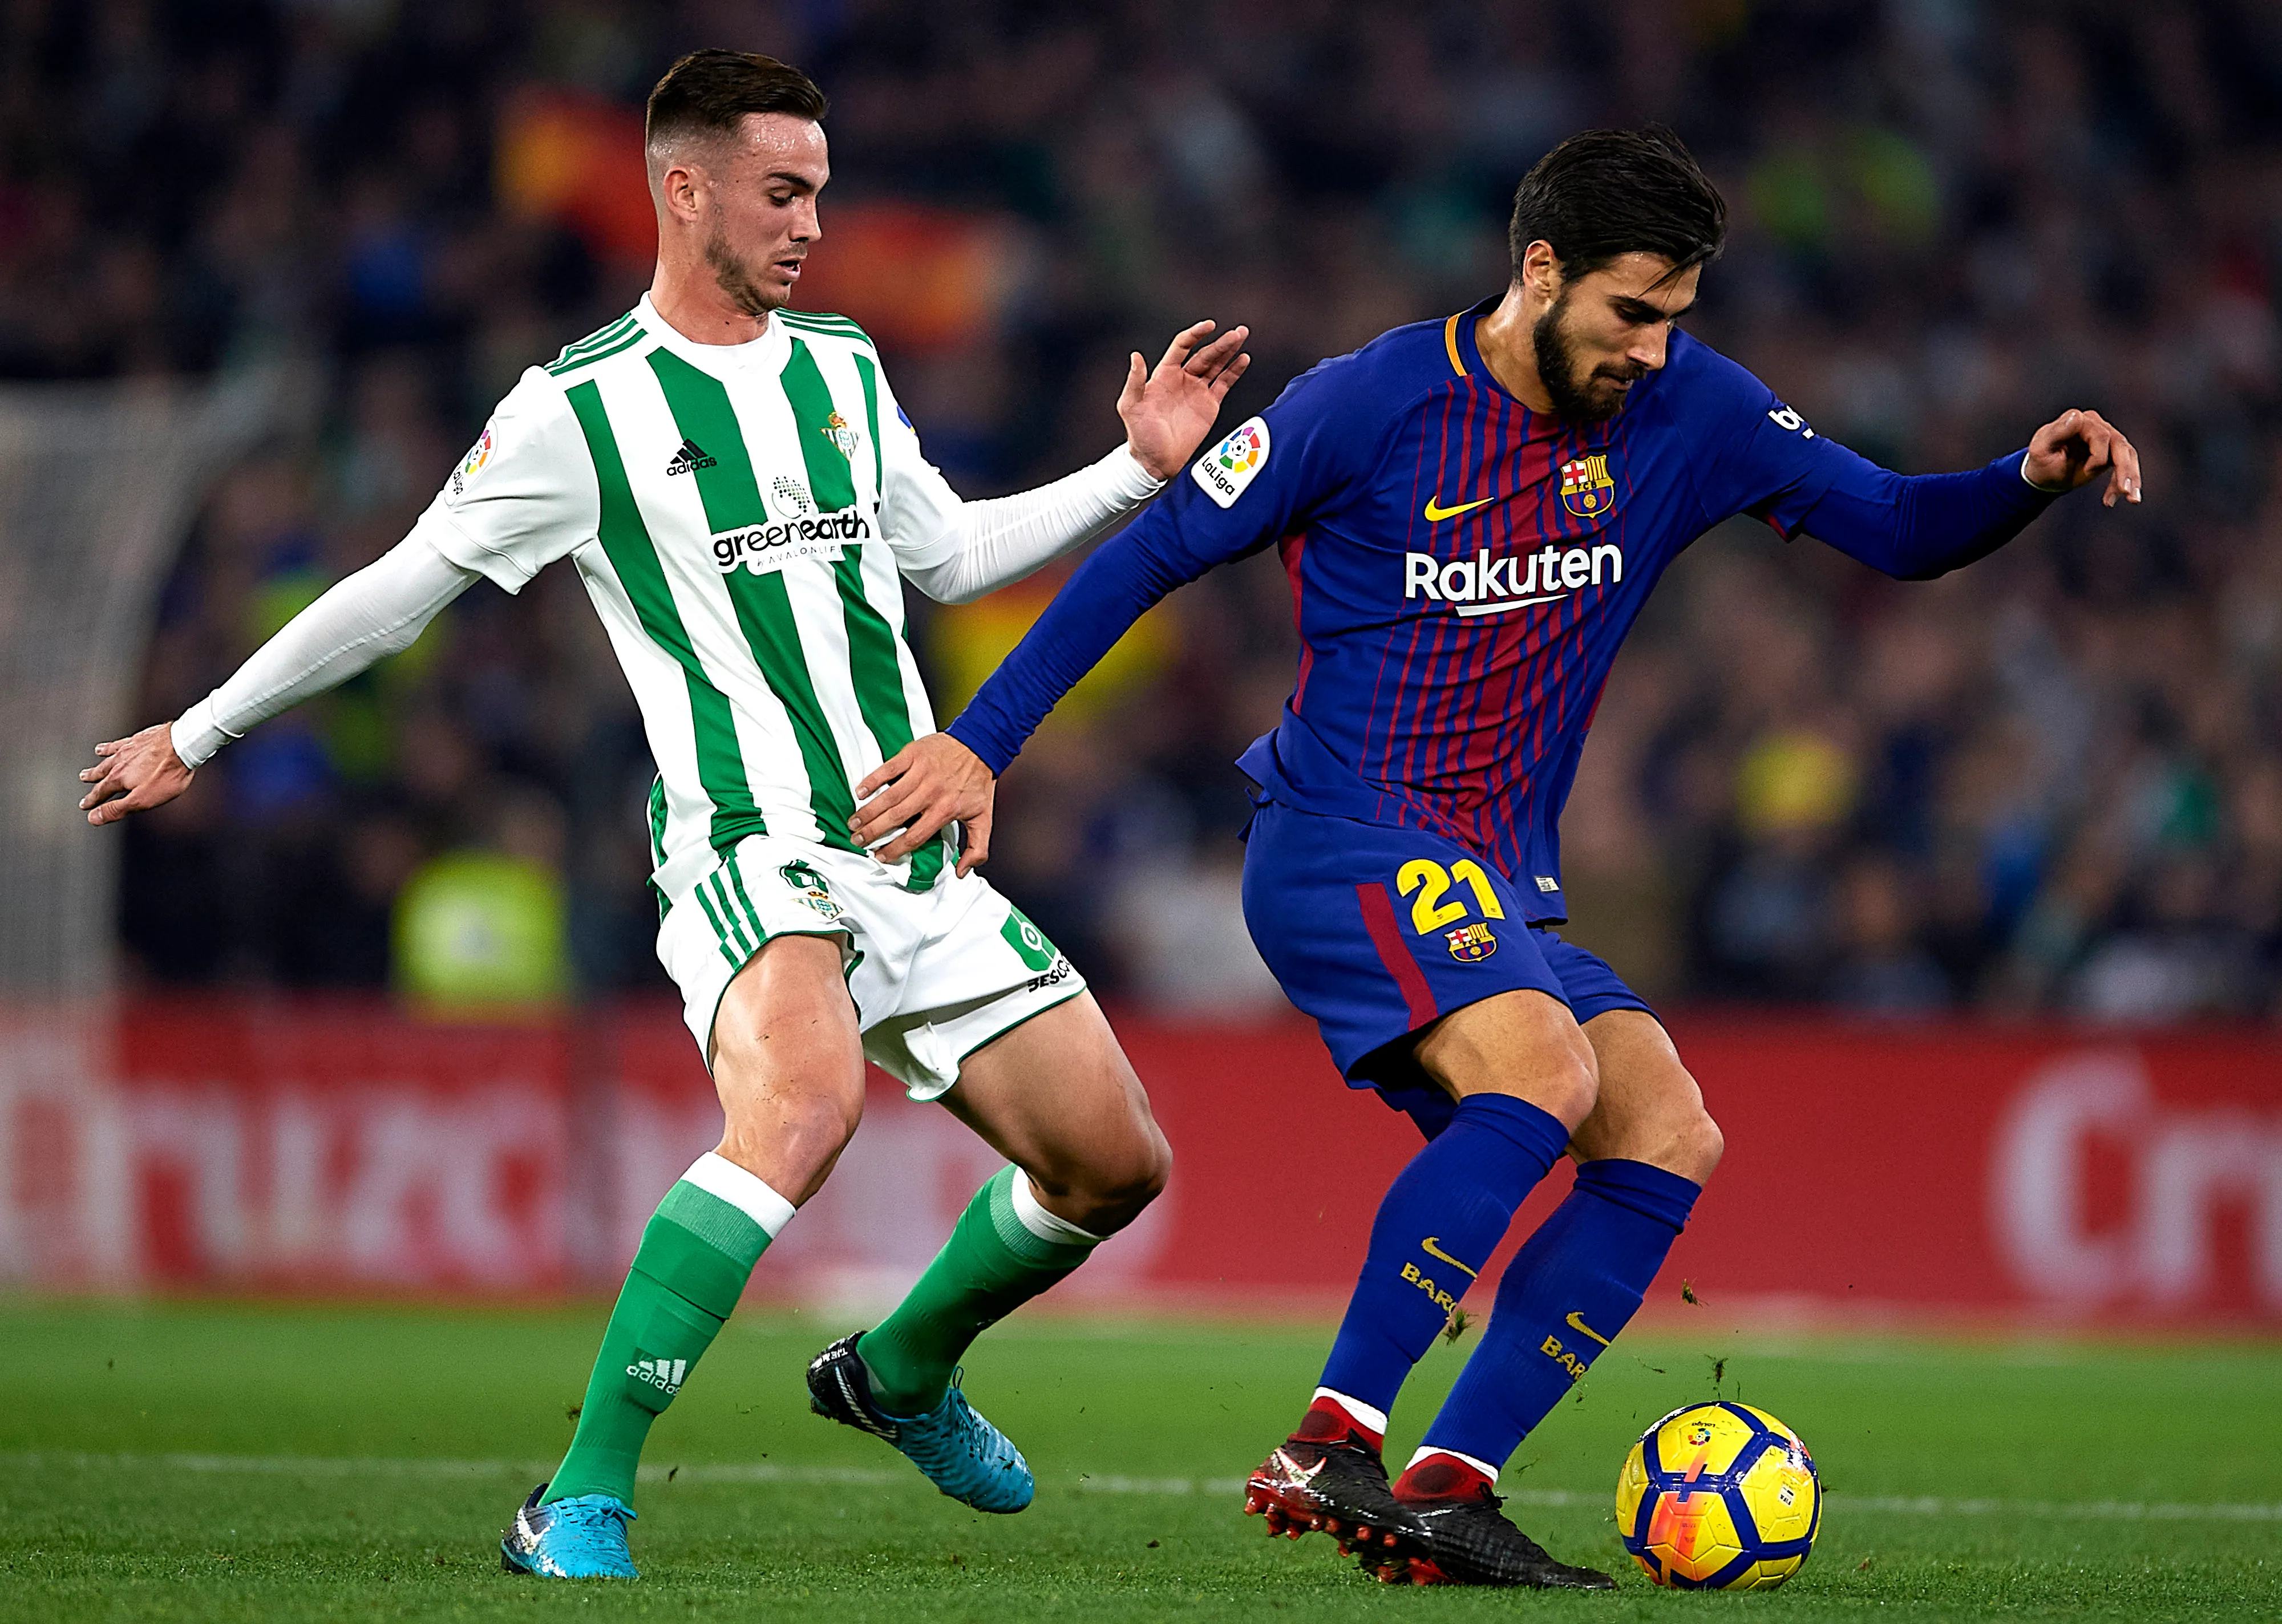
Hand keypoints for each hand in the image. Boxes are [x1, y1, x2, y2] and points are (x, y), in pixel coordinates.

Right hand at [80, 723, 193, 825]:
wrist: (182, 745)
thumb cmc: (166, 775)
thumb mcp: (142, 800)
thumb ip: (117, 808)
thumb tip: (93, 818)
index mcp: (118, 779)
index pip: (101, 792)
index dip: (93, 800)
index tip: (85, 805)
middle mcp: (119, 762)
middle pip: (102, 773)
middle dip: (93, 779)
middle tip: (83, 779)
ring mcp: (129, 749)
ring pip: (109, 758)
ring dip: (99, 763)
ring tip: (92, 763)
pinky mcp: (139, 739)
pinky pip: (120, 743)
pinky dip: (111, 746)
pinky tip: (108, 746)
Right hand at [851, 732, 995, 873]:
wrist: (981, 744)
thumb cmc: (979, 781)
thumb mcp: (984, 817)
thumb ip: (977, 848)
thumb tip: (962, 872)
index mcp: (946, 810)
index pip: (915, 836)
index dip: (895, 849)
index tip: (881, 856)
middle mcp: (931, 792)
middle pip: (896, 817)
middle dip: (873, 832)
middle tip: (858, 841)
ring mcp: (921, 773)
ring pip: (889, 796)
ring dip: (868, 811)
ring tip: (854, 823)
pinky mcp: (913, 755)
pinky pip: (888, 769)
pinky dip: (872, 780)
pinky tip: (860, 791)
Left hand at [1117, 319, 1251, 480]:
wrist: (1156, 461)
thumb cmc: (1140, 434)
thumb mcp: (1130, 406)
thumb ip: (1134, 381)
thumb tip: (1136, 356)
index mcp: (1164, 374)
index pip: (1182, 346)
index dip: (1195, 334)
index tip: (1209, 326)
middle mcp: (1183, 379)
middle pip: (1205, 354)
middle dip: (1221, 343)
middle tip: (1236, 333)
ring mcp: (1197, 391)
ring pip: (1217, 365)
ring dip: (1230, 351)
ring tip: (1241, 337)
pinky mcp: (1209, 405)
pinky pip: (1224, 383)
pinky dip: (1234, 371)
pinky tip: (1243, 359)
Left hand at [2024, 408, 2141, 506]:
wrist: (2045, 474)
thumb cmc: (2041, 461)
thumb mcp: (2041, 449)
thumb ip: (2057, 431)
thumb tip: (2076, 416)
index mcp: (2078, 420)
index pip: (2100, 435)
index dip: (2098, 455)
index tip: (2088, 472)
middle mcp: (2095, 424)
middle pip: (2119, 444)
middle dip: (2124, 469)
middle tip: (2124, 491)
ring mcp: (2106, 436)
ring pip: (2127, 454)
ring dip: (2131, 477)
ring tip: (2131, 499)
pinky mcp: (2112, 451)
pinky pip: (2127, 464)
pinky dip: (2127, 481)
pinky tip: (2121, 499)